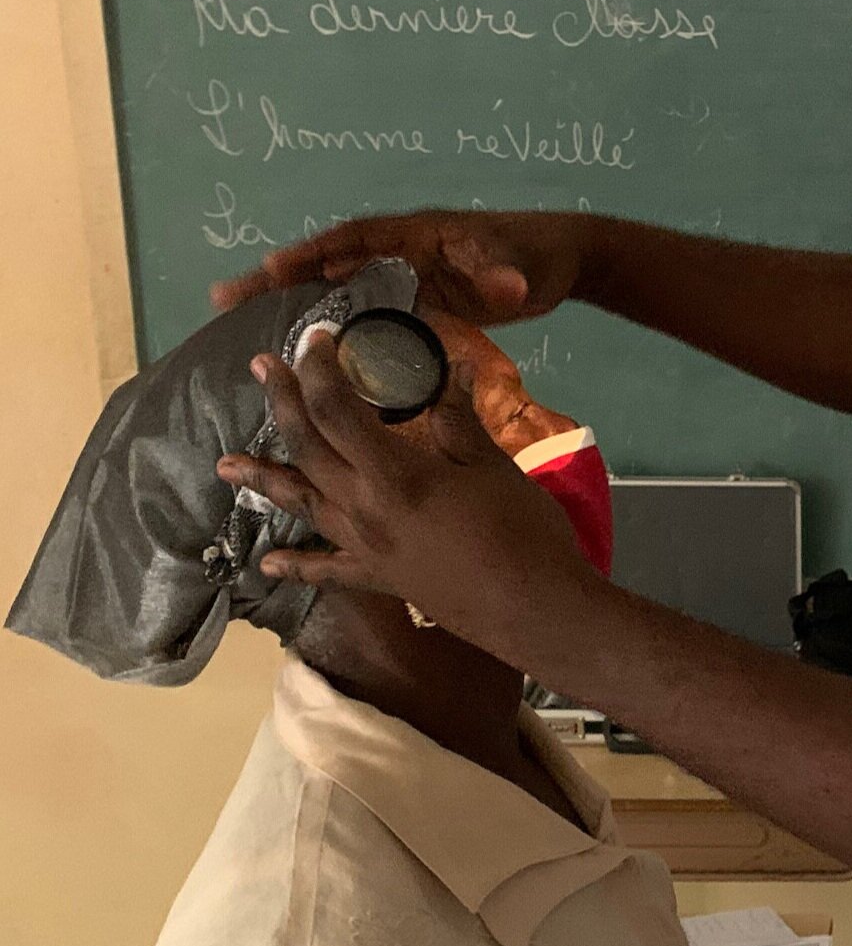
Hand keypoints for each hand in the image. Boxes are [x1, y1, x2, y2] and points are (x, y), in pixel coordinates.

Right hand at [210, 210, 583, 325]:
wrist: (560, 262)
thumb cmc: (537, 253)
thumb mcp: (522, 262)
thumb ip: (509, 273)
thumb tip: (509, 287)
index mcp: (415, 235)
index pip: (354, 239)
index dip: (313, 253)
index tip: (271, 269)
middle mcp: (399, 254)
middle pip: (327, 263)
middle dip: (277, 279)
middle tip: (222, 298)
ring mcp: (402, 279)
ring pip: (336, 291)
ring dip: (292, 306)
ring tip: (237, 327)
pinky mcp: (412, 304)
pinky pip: (362, 315)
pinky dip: (330, 331)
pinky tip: (303, 360)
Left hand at [216, 332, 597, 627]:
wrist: (533, 607)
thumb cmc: (522, 531)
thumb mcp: (493, 466)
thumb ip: (462, 421)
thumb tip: (454, 370)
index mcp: (396, 472)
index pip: (338, 410)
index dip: (320, 370)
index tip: (315, 337)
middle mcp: (365, 507)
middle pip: (307, 447)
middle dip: (282, 402)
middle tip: (260, 366)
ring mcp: (364, 546)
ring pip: (301, 504)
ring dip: (263, 478)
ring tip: (224, 463)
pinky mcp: (377, 577)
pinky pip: (326, 569)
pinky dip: (294, 564)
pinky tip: (266, 562)